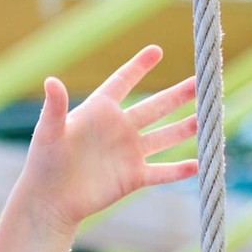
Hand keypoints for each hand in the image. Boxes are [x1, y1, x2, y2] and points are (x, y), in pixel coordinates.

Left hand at [19, 44, 201, 235]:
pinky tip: (199, 163)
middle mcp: (119, 128)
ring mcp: (128, 153)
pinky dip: (179, 170)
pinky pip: (161, 171)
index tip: (157, 50)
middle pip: (155, 106)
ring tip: (208, 117)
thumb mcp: (48, 132)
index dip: (138, 66)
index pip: (123, 81)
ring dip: (185, 127)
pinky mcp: (133, 177)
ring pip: (164, 136)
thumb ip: (55, 107)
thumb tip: (50, 81)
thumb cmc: (44, 163)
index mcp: (99, 110)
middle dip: (178, 94)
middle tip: (202, 81)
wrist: (49, 200)